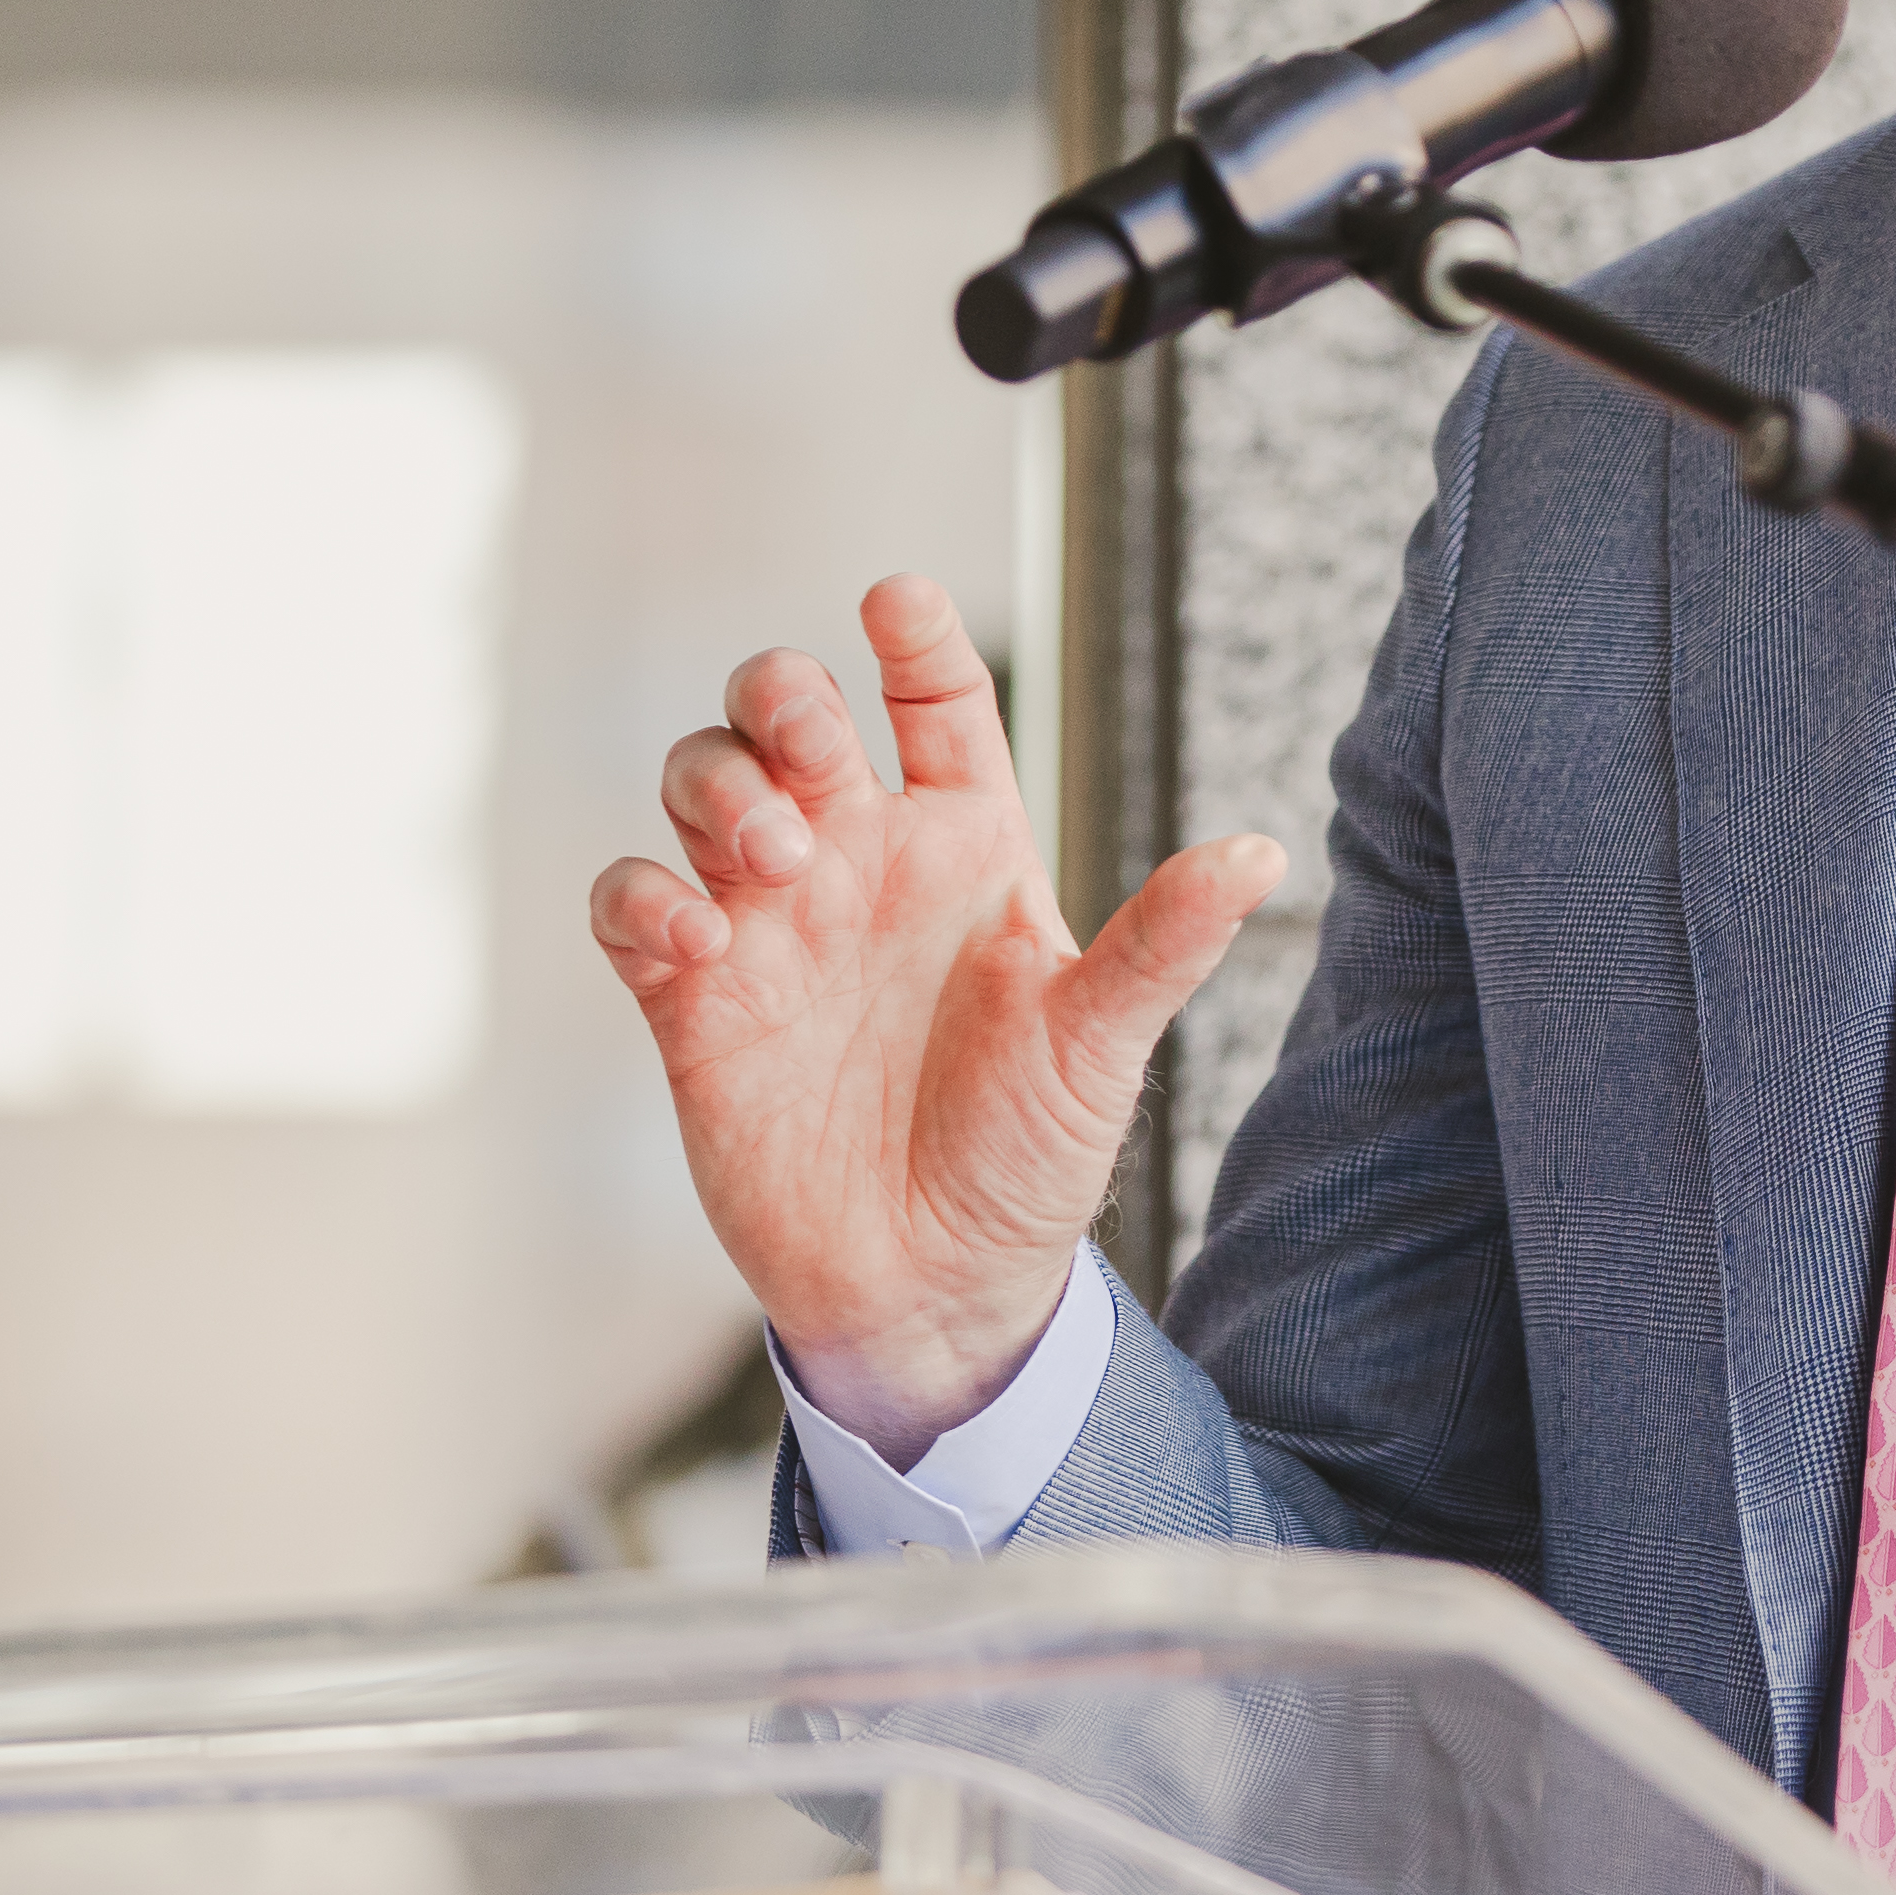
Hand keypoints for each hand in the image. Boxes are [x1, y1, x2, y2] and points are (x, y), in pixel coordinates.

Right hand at [592, 573, 1283, 1455]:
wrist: (936, 1291)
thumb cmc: (1027, 1159)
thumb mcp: (1103, 1046)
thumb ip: (1164, 942)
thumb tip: (1265, 852)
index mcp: (964, 847)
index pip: (933, 702)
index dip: (914, 640)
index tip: (899, 603)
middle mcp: (860, 863)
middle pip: (785, 711)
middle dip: (780, 695)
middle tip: (811, 761)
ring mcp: (769, 924)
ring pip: (700, 779)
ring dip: (718, 787)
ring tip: (774, 860)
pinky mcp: (692, 1000)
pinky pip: (630, 902)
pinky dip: (643, 896)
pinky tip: (699, 942)